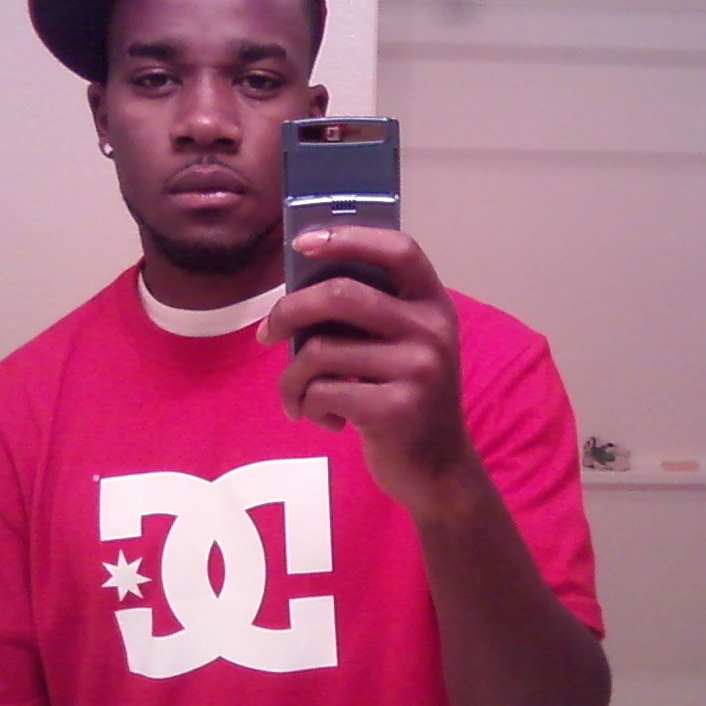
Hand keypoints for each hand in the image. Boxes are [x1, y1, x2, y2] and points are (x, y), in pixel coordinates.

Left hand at [257, 226, 479, 517]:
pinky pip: (322, 391)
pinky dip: (308, 406)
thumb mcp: (404, 345)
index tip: (303, 242)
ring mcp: (417, 370)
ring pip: (320, 350)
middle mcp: (431, 330)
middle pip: (341, 295)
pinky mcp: (395, 409)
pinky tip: (324, 419)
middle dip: (289, 311)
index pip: (398, 249)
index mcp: (433, 303)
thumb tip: (297, 287)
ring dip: (292, 376)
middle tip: (268, 332)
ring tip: (298, 396)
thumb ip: (369, 314)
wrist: (437, 468)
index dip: (349, 237)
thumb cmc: (405, 397)